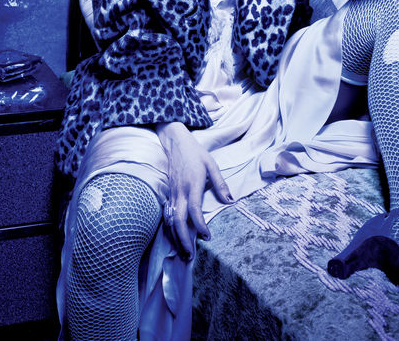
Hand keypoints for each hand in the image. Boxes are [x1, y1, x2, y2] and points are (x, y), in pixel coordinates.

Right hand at [156, 122, 233, 258]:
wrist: (175, 141)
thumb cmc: (195, 153)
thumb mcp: (212, 165)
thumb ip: (220, 184)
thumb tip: (230, 201)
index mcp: (192, 185)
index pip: (194, 210)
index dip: (200, 226)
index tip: (207, 237)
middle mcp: (180, 192)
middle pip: (179, 220)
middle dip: (184, 240)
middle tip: (190, 256)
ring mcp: (172, 193)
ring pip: (170, 220)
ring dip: (176, 238)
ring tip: (183, 253)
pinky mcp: (168, 193)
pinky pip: (167, 215)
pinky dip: (170, 229)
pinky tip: (175, 238)